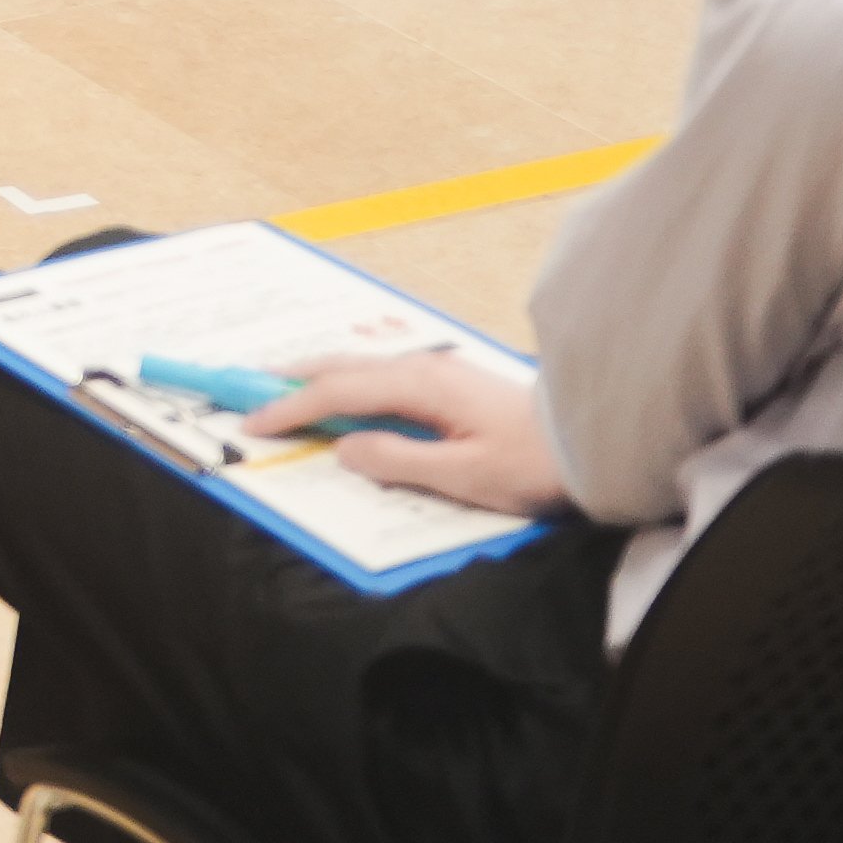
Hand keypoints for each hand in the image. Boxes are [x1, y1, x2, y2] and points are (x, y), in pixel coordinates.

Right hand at [252, 346, 568, 517]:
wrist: (594, 443)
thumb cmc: (533, 464)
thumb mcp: (463, 476)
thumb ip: (399, 461)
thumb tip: (345, 450)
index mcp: (419, 387)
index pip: (336, 394)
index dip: (289, 408)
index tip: (253, 424)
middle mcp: (423, 369)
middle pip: (341, 367)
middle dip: (291, 378)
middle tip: (248, 389)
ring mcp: (439, 371)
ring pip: (361, 366)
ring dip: (318, 375)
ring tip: (285, 385)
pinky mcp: (452, 382)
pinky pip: (382, 373)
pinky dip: (348, 379)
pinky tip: (347, 391)